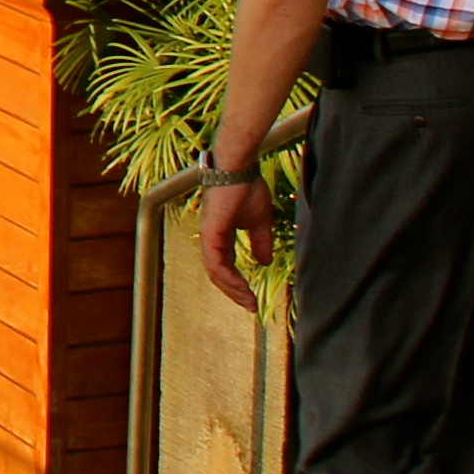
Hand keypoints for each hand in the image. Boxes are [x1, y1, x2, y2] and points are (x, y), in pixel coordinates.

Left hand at [196, 176, 276, 311]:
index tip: (252, 297)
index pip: (225, 266)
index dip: (238, 283)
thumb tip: (264, 263)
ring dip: (232, 289)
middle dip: (234, 292)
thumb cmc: (247, 188)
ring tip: (248, 300)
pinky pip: (216, 263)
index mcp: (220, 235)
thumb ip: (260, 243)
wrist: (239, 168)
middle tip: (250, 305)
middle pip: (218, 274)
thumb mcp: (259, 222)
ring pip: (215, 272)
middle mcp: (211, 238)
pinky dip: (228, 278)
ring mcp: (208, 236)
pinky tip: (242, 286)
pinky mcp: (210, 233)